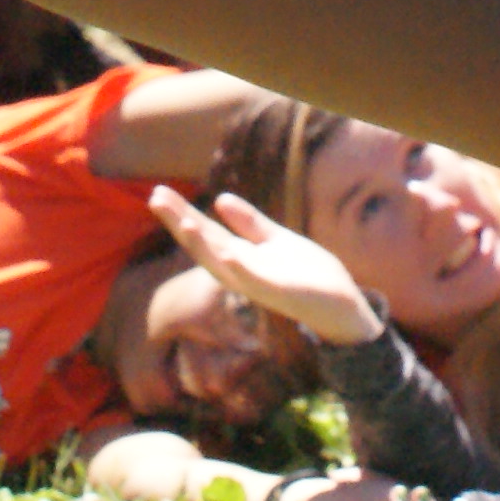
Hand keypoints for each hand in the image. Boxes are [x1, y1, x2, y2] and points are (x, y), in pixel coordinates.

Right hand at [148, 185, 387, 347]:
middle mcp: (244, 272)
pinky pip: (259, 283)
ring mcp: (262, 285)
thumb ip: (250, 224)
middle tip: (156, 198)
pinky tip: (230, 253)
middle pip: (205, 246)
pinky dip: (244, 270)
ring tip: (185, 222)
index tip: (158, 193)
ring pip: (225, 266)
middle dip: (181, 224)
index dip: (182, 214)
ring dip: (205, 246)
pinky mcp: (284, 294)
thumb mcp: (276, 242)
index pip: (206, 233)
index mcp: (242, 257)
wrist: (343, 307)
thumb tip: (219, 199)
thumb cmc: (308, 275)